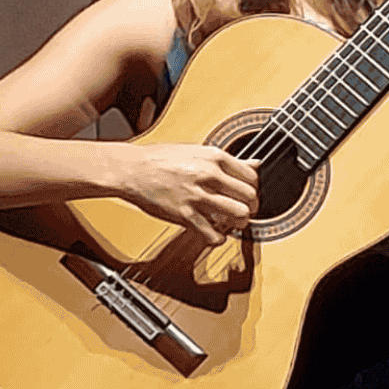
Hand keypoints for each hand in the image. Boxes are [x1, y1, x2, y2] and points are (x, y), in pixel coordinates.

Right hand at [118, 143, 258, 244]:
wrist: (132, 169)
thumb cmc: (161, 159)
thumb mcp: (198, 150)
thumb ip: (229, 160)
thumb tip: (256, 163)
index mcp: (214, 157)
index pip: (252, 176)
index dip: (253, 188)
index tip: (248, 193)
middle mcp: (208, 175)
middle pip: (249, 196)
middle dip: (252, 207)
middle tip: (246, 210)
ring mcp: (197, 196)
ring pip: (239, 214)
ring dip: (240, 223)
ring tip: (234, 223)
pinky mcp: (185, 215)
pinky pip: (213, 234)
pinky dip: (219, 238)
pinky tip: (216, 234)